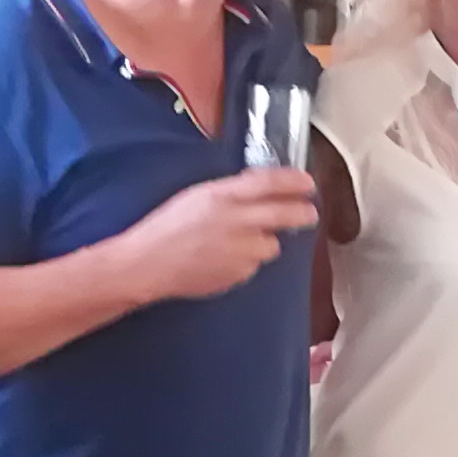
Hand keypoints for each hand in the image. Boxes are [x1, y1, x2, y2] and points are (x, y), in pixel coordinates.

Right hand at [114, 167, 320, 301]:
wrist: (148, 264)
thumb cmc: (167, 227)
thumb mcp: (198, 196)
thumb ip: (230, 191)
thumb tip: (259, 188)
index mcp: (223, 196)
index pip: (269, 183)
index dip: (293, 182)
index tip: (307, 182)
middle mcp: (236, 221)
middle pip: (285, 214)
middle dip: (302, 212)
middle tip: (309, 212)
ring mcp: (240, 251)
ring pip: (271, 245)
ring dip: (264, 242)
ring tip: (238, 242)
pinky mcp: (238, 274)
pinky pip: (254, 265)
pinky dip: (246, 261)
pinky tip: (223, 258)